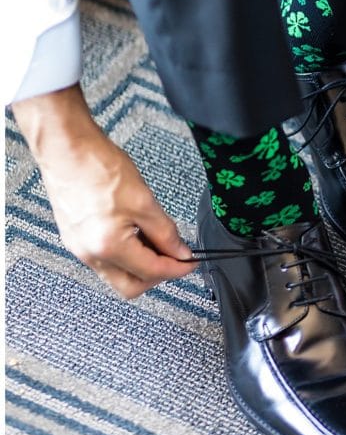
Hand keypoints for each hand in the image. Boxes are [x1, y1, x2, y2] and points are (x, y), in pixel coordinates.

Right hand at [13, 85, 196, 298]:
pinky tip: (136, 234)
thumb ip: (165, 232)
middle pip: (130, 286)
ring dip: (140, 265)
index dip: (177, 268)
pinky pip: (104, 259)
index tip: (191, 262)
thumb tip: (179, 252)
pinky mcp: (75, 237)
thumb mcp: (143, 200)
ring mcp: (79, 247)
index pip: (151, 272)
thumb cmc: (98, 167)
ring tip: (156, 241)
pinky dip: (125, 254)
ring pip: (116, 274)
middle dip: (156, 276)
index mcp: (108, 247)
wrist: (67, 148)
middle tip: (175, 257)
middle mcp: (89, 254)